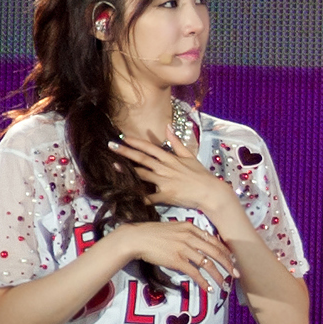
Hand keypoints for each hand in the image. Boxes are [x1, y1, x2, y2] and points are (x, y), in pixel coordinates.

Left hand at [108, 130, 232, 214]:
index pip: (150, 148)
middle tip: (110, 146)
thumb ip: (176, 142)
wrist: (211, 192)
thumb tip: (168, 126)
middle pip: (142, 159)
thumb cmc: (201, 175)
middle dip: (125, 152)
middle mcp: (165, 168)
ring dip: (127, 170)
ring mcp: (165, 182)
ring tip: (113, 165)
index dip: (135, 142)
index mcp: (170, 159)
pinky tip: (127, 195)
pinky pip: (149, 196)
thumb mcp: (190, 156)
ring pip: (142, 174)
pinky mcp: (166, 195)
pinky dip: (139, 196)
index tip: (123, 138)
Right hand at [113, 220, 235, 292]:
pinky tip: (208, 288)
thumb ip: (188, 233)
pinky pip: (195, 273)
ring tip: (224, 284)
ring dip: (218, 276)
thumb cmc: (153, 233)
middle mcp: (190, 236)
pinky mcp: (176, 260)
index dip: (226, 252)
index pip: (214, 240)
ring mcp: (184, 248)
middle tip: (236, 274)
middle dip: (228, 265)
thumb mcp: (174, 227)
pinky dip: (203, 282)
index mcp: (191, 227)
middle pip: (216, 252)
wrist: (136, 238)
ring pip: (208, 264)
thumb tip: (201, 243)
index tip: (233, 260)